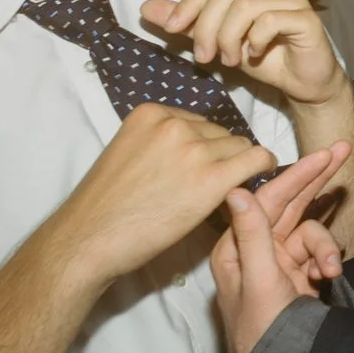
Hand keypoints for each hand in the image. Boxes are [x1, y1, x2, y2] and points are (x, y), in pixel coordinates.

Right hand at [44, 103, 278, 288]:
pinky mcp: (211, 178)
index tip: (198, 167)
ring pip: (239, 147)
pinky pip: (256, 159)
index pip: (197, 123)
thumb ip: (159, 143)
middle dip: (220, 156)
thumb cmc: (105, 206)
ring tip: (225, 190)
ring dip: (237, 166)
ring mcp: (194, 150)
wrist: (90, 239)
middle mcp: (174, 124)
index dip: (203, 146)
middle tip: (210, 183)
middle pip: (220, 134)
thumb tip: (194, 148)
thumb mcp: (127, 153)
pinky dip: (263, 165)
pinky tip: (262, 175)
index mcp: (151, 113)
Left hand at [141, 0, 345, 106]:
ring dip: (228, 38)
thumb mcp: (217, 41)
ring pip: (244, 6)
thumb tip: (147, 8)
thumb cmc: (263, 59)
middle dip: (206, 28)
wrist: (302, 83)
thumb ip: (186, 24)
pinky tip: (253, 56)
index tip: (172, 30)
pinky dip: (253, 41)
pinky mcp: (306, 17)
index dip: (188, 4)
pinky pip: (269, 21)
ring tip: (228, 61)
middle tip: (205, 57)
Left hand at [211, 141, 352, 352]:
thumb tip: (235, 191)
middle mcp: (256, 249)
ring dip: (324, 249)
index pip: (269, 200)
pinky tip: (329, 278)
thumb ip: (252, 234)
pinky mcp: (299, 275)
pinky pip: (319, 253)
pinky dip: (327, 262)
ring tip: (329, 272)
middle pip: (290, 205)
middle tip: (343, 152)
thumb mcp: (257, 280)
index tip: (323, 154)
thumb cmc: (263, 328)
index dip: (297, 174)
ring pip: (310, 232)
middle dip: (317, 182)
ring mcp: (279, 262)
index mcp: (235, 247)